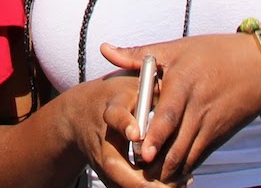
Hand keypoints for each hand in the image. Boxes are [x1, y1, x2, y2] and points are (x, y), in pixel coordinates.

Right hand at [53, 73, 182, 186]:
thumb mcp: (132, 84)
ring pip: (120, 184)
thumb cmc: (114, 96)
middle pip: (113, 165)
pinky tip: (173, 186)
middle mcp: (103, 140)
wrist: (80, 114)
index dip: (125, 125)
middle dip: (140, 181)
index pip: (115, 117)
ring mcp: (102, 161)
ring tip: (179, 185)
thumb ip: (154, 89)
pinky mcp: (107, 175)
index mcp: (110, 110)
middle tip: (169, 184)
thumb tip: (180, 94)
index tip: (136, 134)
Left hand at [102, 35, 260, 182]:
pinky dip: (185, 167)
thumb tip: (105, 50)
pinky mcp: (219, 135)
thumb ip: (137, 54)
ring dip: (170, 170)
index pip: (168, 114)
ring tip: (151, 181)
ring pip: (188, 154)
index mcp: (183, 83)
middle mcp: (198, 107)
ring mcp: (211, 124)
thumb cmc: (212, 53)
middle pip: (177, 142)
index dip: (156, 135)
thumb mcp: (175, 48)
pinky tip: (171, 175)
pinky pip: (200, 155)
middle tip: (140, 174)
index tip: (142, 152)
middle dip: (159, 162)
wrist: (259, 67)